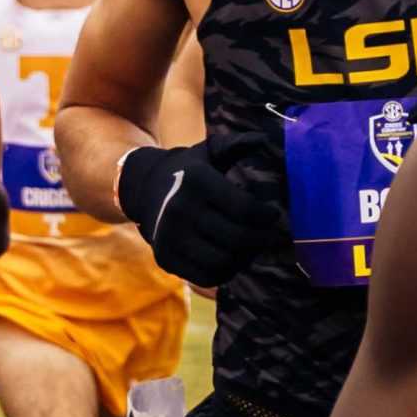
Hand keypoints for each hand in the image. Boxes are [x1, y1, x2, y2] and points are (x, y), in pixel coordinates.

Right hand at [117, 142, 275, 287]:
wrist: (144, 189)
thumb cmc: (188, 171)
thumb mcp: (208, 152)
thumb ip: (236, 144)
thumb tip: (262, 140)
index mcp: (196, 180)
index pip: (245, 209)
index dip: (266, 216)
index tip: (272, 215)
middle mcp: (180, 209)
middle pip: (238, 239)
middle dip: (261, 239)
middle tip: (268, 235)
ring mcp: (170, 237)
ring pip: (224, 262)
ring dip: (245, 258)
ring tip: (251, 247)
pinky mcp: (165, 259)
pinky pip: (206, 277)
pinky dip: (226, 271)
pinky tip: (232, 257)